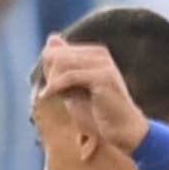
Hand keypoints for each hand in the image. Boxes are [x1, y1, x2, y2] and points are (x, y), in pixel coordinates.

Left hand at [37, 33, 149, 150]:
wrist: (122, 129)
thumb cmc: (98, 113)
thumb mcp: (74, 89)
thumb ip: (62, 68)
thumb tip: (51, 40)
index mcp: (95, 53)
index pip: (60, 50)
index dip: (47, 68)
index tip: (47, 86)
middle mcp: (100, 54)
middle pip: (59, 55)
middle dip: (48, 74)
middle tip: (47, 92)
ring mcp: (103, 64)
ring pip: (62, 63)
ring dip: (51, 81)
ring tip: (51, 96)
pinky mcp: (102, 77)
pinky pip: (70, 76)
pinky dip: (54, 87)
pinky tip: (46, 96)